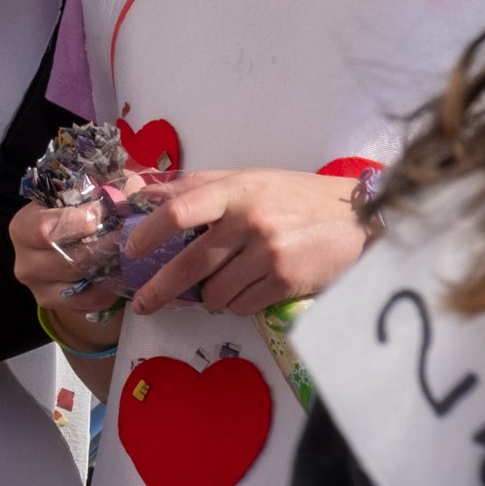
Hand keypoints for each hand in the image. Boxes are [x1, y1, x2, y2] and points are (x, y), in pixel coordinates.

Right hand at [10, 199, 124, 392]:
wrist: (63, 237)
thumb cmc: (75, 208)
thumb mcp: (86, 190)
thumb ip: (103, 188)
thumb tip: (129, 196)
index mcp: (23, 226)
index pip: (45, 231)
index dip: (78, 223)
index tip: (103, 213)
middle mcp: (24, 260)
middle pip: (67, 262)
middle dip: (103, 248)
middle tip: (129, 236)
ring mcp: (36, 286)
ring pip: (79, 284)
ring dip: (108, 270)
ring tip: (128, 255)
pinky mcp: (52, 303)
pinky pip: (87, 302)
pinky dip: (107, 290)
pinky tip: (119, 274)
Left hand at [116, 168, 367, 317]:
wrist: (352, 218)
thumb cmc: (291, 196)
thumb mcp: (246, 180)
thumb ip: (197, 187)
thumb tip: (146, 194)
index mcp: (234, 192)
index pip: (180, 210)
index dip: (150, 233)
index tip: (132, 251)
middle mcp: (249, 222)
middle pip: (190, 263)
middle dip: (160, 289)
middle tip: (142, 304)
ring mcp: (268, 254)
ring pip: (215, 293)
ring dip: (210, 295)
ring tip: (225, 280)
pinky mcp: (286, 282)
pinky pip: (241, 305)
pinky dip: (236, 303)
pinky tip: (249, 287)